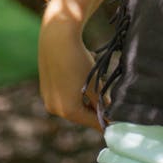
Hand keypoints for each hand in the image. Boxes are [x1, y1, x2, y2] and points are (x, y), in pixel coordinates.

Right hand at [38, 0, 103, 131]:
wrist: (57, 38)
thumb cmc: (78, 61)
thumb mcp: (94, 83)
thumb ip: (101, 101)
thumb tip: (108, 112)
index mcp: (67, 111)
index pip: (91, 121)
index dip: (105, 121)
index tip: (116, 124)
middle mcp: (54, 108)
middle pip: (80, 113)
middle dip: (95, 108)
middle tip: (109, 105)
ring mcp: (48, 97)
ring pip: (73, 103)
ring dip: (86, 98)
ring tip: (97, 86)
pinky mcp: (46, 86)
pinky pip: (65, 93)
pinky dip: (76, 89)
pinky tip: (83, 75)